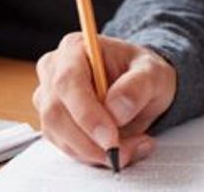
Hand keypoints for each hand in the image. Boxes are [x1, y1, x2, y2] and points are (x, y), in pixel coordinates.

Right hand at [33, 33, 176, 167]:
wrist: (141, 87)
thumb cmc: (144, 73)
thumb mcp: (154, 73)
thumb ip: (138, 86)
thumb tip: (116, 109)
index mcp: (75, 48)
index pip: (68, 81)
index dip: (86, 113)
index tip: (110, 138)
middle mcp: (54, 71)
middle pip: (56, 112)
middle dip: (90, 140)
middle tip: (123, 152)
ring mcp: (49, 99)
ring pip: (59, 135)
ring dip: (94, 152)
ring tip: (132, 149)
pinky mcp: (54, 124)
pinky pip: (66, 147)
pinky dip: (92, 156)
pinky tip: (120, 149)